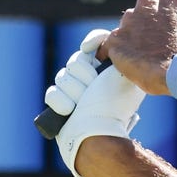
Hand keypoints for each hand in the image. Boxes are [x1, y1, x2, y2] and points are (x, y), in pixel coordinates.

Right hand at [44, 29, 146, 176]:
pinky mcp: (61, 102)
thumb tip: (116, 43)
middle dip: (83, 76)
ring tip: (83, 104)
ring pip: (62, 76)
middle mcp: (95, 77)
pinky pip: (52, 93)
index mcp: (112, 69)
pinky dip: (61, 102)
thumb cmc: (113, 106)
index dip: (94, 41)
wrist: (97, 135)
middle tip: (92, 89)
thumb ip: (121, 56)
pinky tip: (69, 110)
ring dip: (73, 92)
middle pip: (76, 59)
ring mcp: (76, 90)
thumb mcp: (124, 76)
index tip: (89, 49)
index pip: (99, 42)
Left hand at [104, 0, 176, 94]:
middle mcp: (146, 3)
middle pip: (141, 8)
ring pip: (126, 25)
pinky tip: (127, 61)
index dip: (160, 10)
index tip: (162, 21)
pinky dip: (118, 52)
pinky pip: (111, 43)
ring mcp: (128, 21)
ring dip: (132, 36)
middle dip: (145, 21)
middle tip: (153, 40)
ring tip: (143, 54)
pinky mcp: (115, 38)